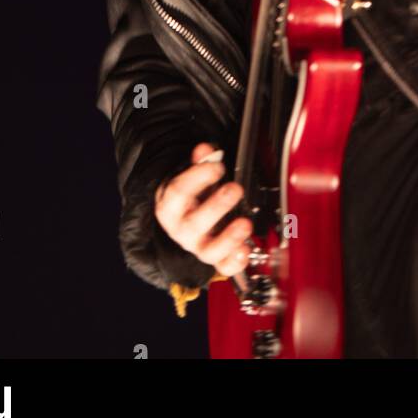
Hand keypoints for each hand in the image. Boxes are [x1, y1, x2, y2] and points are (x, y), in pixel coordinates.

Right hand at [154, 143, 253, 277]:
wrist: (186, 220)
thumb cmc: (191, 196)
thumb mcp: (191, 177)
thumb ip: (200, 163)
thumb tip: (206, 150)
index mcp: (171, 206)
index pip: (179, 193)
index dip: (198, 178)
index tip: (217, 166)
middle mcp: (182, 230)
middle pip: (194, 224)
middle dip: (217, 206)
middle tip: (234, 189)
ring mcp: (198, 247)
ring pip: (209, 251)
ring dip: (229, 238)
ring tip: (245, 223)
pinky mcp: (215, 259)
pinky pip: (224, 267)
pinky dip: (236, 262)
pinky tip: (246, 249)